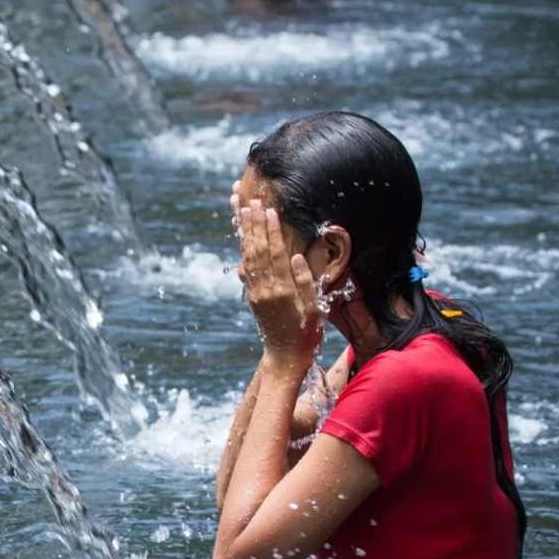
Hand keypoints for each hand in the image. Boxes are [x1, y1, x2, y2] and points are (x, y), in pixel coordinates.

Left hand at [236, 198, 323, 374]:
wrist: (285, 356)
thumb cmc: (306, 334)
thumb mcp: (315, 309)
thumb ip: (306, 283)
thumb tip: (297, 257)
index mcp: (282, 291)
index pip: (275, 253)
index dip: (271, 231)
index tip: (269, 210)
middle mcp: (265, 289)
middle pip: (258, 251)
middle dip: (254, 224)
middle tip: (252, 201)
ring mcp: (256, 292)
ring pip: (249, 256)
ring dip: (246, 232)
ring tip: (243, 209)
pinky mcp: (253, 295)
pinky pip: (247, 267)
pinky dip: (244, 248)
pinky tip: (243, 234)